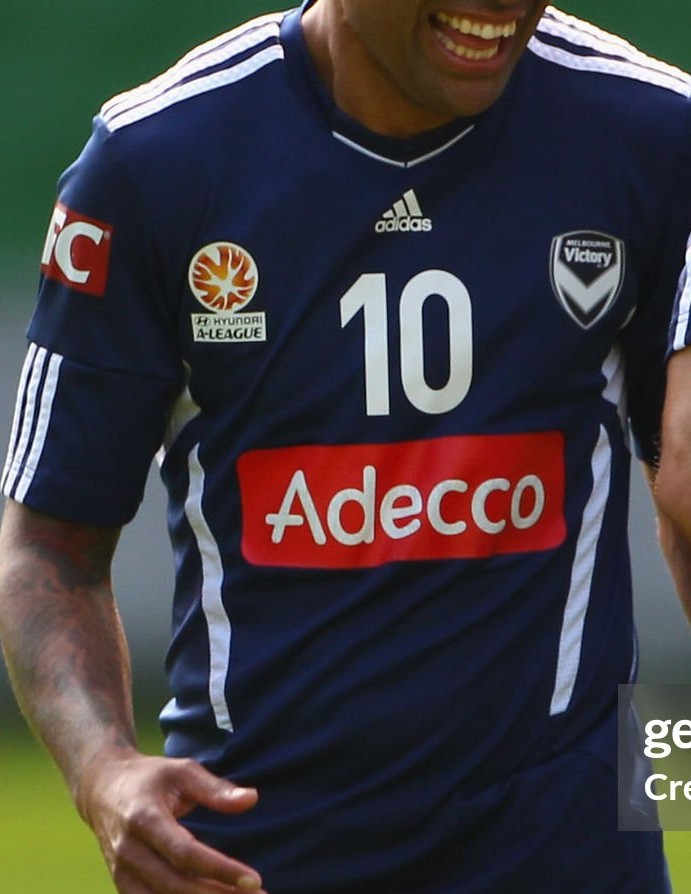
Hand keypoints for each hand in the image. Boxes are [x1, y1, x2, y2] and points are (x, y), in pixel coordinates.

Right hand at [76, 748, 264, 893]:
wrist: (101, 789)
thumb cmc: (150, 777)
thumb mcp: (182, 771)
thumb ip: (216, 789)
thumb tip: (252, 799)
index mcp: (144, 818)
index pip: (185, 853)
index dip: (220, 869)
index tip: (253, 880)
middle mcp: (129, 851)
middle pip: (176, 885)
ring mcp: (121, 873)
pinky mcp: (121, 885)